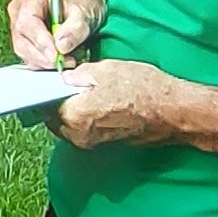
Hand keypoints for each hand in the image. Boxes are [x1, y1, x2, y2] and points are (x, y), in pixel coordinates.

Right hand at [8, 0, 102, 68]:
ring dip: (44, 61)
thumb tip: (61, 46)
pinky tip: (60, 60)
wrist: (84, 4)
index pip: (27, 21)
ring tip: (66, 60)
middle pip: (22, 39)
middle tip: (63, 62)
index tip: (56, 54)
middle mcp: (19, 10)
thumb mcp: (83, 11)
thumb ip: (74, 28)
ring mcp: (19, 26)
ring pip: (23, 51)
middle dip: (42, 55)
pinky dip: (44, 62)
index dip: (40, 40)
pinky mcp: (25, 40)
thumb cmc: (82, 2)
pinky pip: (28, 56)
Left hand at [49, 59, 187, 149]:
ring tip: (85, 94)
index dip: (46, 92)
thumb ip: (78, 74)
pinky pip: (85, 132)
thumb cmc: (143, 90)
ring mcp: (92, 143)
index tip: (49, 83)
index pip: (45, 105)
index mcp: (74, 115)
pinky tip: (98, 105)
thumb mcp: (106, 70)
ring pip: (69, 127)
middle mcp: (79, 135)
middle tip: (67, 87)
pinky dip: (86, 120)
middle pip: (55, 119)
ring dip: (72, 112)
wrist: (172, 112)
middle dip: (57, 103)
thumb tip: (64, 78)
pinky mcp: (104, 146)